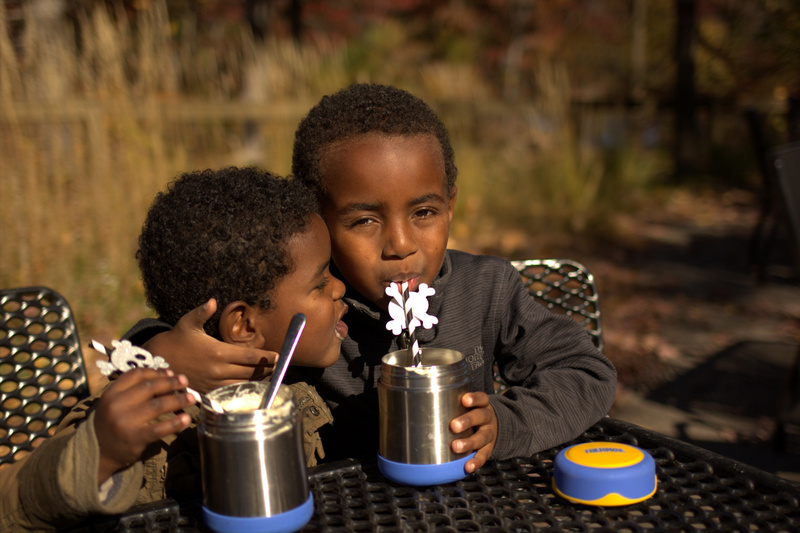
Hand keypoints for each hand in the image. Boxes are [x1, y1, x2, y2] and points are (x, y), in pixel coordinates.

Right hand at [94, 368, 194, 483]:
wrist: (99, 451)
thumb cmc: (113, 421)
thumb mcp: (118, 402)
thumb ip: (138, 389)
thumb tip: (169, 374)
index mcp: (112, 392)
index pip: (137, 375)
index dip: (156, 372)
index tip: (170, 373)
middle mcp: (117, 404)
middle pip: (149, 387)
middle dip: (170, 383)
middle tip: (185, 381)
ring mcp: (125, 421)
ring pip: (157, 405)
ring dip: (178, 400)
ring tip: (192, 398)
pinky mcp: (135, 437)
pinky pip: (159, 428)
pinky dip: (175, 423)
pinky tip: (186, 419)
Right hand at [144, 299, 277, 392]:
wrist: (159, 361)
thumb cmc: (177, 339)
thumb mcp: (188, 323)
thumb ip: (202, 312)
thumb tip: (212, 301)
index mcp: (217, 352)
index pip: (249, 356)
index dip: (265, 357)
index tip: (278, 356)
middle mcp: (218, 369)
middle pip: (250, 372)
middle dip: (266, 369)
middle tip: (279, 366)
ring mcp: (214, 383)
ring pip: (243, 384)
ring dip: (258, 381)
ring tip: (272, 376)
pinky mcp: (208, 392)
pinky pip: (231, 393)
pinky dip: (244, 389)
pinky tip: (253, 386)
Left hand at [450, 392, 496, 473]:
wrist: (492, 426)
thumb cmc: (472, 413)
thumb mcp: (468, 405)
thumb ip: (452, 404)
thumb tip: (419, 405)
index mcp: (482, 405)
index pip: (481, 398)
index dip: (474, 399)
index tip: (464, 400)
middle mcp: (487, 418)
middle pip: (480, 417)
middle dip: (467, 421)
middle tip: (453, 426)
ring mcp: (489, 434)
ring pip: (482, 437)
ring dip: (469, 443)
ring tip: (456, 447)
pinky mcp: (489, 449)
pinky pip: (483, 455)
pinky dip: (476, 461)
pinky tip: (468, 466)